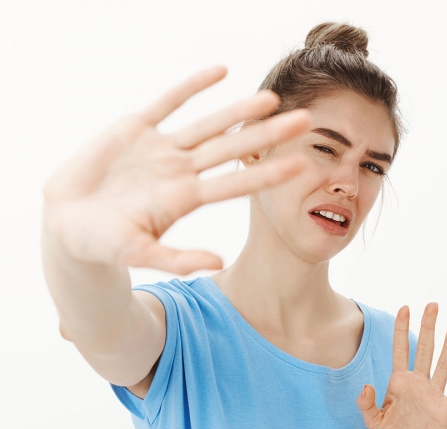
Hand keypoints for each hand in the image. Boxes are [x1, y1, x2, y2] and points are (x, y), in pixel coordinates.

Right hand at [43, 66, 310, 273]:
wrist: (67, 222)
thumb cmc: (102, 244)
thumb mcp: (138, 254)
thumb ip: (177, 259)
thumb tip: (219, 263)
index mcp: (184, 200)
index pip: (235, 184)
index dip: (267, 174)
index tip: (301, 164)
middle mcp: (180, 172)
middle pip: (231, 149)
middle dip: (266, 135)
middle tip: (304, 121)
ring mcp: (160, 149)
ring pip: (207, 125)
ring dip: (237, 110)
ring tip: (271, 98)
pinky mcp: (135, 129)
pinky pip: (168, 103)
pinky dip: (192, 87)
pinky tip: (220, 72)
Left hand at [356, 303, 446, 428]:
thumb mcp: (373, 421)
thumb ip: (366, 404)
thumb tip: (365, 386)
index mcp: (399, 382)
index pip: (400, 350)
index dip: (402, 330)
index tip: (405, 308)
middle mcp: (418, 383)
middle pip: (424, 349)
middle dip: (428, 327)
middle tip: (432, 305)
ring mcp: (433, 394)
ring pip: (444, 364)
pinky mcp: (446, 409)